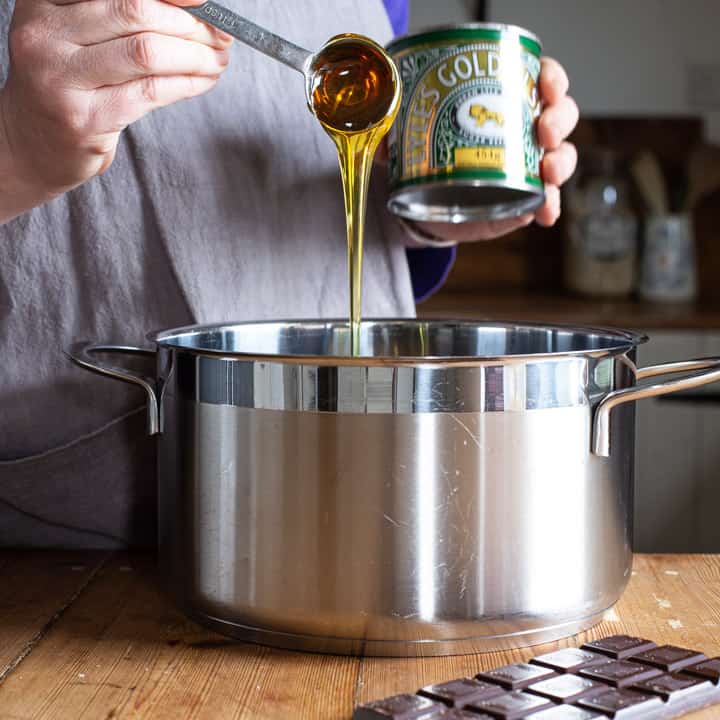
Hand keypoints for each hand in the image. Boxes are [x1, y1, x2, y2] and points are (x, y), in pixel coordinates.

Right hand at [0, 0, 230, 212]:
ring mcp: (62, 78)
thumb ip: (118, 19)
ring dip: (195, 56)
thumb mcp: (76, 37)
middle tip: (220, 37)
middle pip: (136, 13)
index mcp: (43, 2)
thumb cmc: (66, 87)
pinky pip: (150, 92)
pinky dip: (186, 84)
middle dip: (190, 25)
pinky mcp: (85, 119)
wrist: (31, 146)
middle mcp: (45, 34)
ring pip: (147, 53)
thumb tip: (192, 9)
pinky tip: (203, 82)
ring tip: (217, 61)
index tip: (203, 1)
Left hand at [408, 57, 578, 244]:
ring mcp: (527, 167)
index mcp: (504, 100)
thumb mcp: (408, 137)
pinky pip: (546, 202)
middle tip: (543, 130)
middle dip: (558, 120)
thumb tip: (379, 137)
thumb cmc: (427, 156)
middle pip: (561, 115)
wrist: (425, 204)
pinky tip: (545, 213)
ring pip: (561, 156)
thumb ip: (393, 132)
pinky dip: (550, 206)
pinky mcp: (522, 201)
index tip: (546, 86)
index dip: (551, 79)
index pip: (541, 78)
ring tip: (547, 171)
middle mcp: (523, 130)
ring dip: (560, 162)